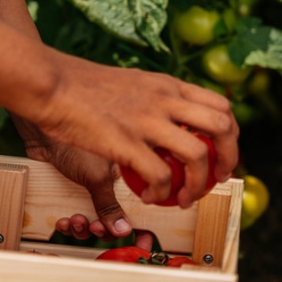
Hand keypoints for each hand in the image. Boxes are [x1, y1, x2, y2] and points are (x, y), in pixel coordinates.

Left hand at [14, 123, 131, 239]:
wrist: (40, 133)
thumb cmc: (73, 141)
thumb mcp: (97, 177)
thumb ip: (110, 205)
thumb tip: (123, 230)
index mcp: (126, 176)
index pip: (139, 206)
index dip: (140, 225)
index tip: (141, 243)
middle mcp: (111, 183)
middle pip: (115, 219)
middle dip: (104, 228)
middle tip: (95, 227)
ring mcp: (91, 188)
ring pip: (94, 220)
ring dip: (84, 228)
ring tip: (74, 221)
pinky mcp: (72, 193)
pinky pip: (75, 217)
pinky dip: (69, 223)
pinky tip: (61, 219)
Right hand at [24, 54, 238, 207]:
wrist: (50, 82)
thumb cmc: (84, 86)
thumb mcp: (134, 84)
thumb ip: (157, 100)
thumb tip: (172, 122)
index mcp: (169, 85)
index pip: (222, 106)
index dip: (231, 136)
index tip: (222, 155)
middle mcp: (166, 99)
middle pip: (222, 127)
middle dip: (228, 160)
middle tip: (215, 180)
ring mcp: (147, 119)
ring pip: (199, 154)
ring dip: (197, 184)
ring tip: (183, 198)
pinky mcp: (125, 141)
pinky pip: (160, 174)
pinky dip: (161, 192)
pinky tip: (148, 196)